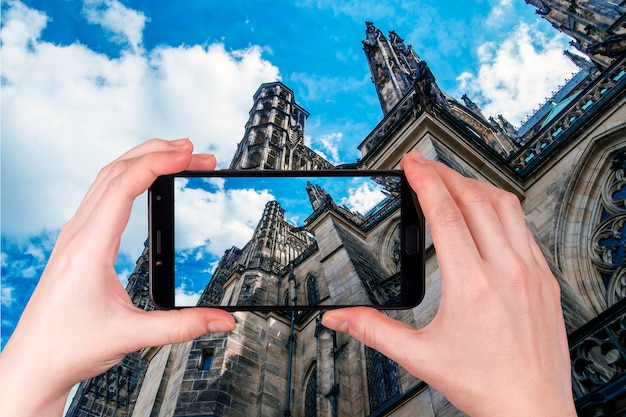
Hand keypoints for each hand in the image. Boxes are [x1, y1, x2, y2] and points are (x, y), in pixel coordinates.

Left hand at [0, 139, 234, 415]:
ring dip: (142, 160)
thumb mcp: (132, 335)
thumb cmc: (69, 346)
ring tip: (177, 157)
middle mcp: (78, 233)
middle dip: (157, 153)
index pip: (123, 186)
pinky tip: (145, 182)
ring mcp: (75, 235)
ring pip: (107, 178)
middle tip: (195, 152)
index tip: (188, 154)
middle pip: (116, 170)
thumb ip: (182, 325)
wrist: (34, 362)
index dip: (158, 163)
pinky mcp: (78, 242)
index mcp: (89, 247)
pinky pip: (103, 194)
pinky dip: (129, 177)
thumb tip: (223, 319)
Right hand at [322, 151, 575, 415]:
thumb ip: (373, 330)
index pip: (446, 214)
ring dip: (475, 186)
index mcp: (472, 286)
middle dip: (445, 175)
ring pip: (506, 206)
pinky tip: (487, 214)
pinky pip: (524, 226)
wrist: (532, 409)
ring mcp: (532, 272)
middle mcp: (507, 271)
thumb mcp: (419, 357)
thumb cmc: (484, 385)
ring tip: (453, 182)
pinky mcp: (545, 279)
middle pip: (475, 200)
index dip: (425, 181)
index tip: (413, 164)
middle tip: (424, 166)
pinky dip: (500, 208)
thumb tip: (338, 318)